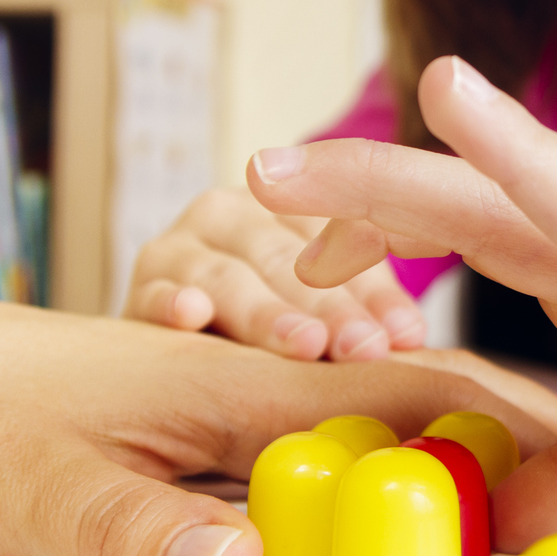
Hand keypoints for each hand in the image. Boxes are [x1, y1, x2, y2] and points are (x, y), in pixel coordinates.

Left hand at [0, 301, 556, 555]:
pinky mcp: (188, 417)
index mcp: (227, 380)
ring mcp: (215, 392)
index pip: (396, 396)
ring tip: (530, 478)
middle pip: (402, 397)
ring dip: (448, 437)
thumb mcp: (27, 497)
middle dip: (501, 429)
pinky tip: (390, 484)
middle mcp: (238, 375)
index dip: (496, 430)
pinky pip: (312, 431)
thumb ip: (134, 530)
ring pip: (362, 410)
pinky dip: (376, 451)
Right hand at [124, 186, 427, 360]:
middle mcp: (230, 214)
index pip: (338, 236)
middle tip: (365, 349)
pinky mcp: (142, 286)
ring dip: (267, 312)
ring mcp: (181, 247)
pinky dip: (173, 302)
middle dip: (331, 307)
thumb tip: (414, 343)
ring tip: (306, 346)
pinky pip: (157, 292)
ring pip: (228, 276)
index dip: (375, 288)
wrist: (177, 350)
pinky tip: (193, 315)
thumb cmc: (274, 330)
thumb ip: (363, 315)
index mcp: (287, 205)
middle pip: (286, 257)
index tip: (406, 336)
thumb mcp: (325, 311)